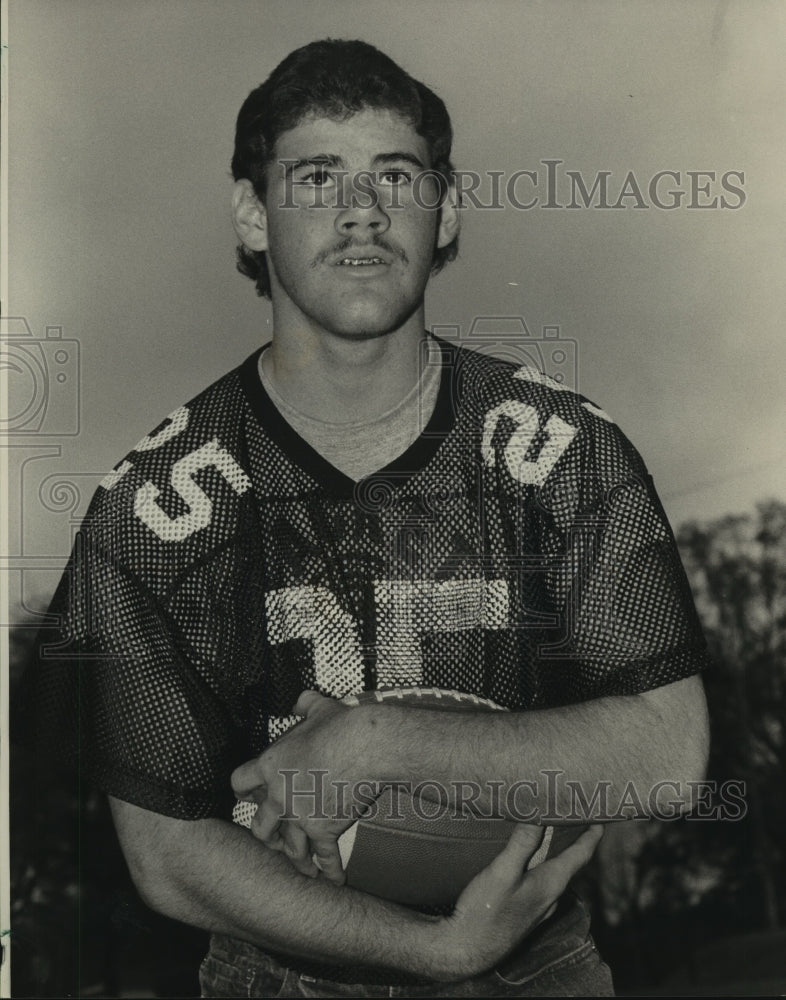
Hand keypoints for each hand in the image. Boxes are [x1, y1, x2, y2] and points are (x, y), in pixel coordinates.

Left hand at [231, 691, 373, 884]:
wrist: (368, 746)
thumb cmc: (342, 725)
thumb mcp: (318, 708)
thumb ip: (304, 705)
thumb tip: (301, 701)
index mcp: (271, 764)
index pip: (240, 782)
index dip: (244, 790)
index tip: (247, 796)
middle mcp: (279, 795)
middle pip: (260, 825)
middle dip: (266, 832)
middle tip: (272, 836)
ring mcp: (300, 817)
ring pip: (288, 848)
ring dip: (295, 858)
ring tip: (300, 866)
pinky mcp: (324, 830)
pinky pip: (325, 858)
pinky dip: (331, 872)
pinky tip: (334, 881)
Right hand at [435, 823, 603, 980]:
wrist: (466, 951)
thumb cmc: (485, 912)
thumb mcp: (502, 871)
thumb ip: (522, 843)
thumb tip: (540, 813)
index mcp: (551, 884)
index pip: (581, 855)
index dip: (592, 835)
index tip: (600, 816)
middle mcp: (550, 897)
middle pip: (571, 863)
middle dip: (574, 839)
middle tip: (572, 815)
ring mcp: (538, 907)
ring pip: (555, 873)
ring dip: (556, 852)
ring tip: (550, 831)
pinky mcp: (523, 912)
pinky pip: (541, 882)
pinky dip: (541, 864)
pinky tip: (526, 860)